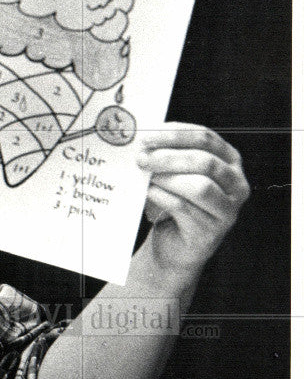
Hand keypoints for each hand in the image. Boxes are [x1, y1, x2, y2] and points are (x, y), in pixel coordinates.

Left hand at [136, 123, 249, 276]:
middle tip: (142, 159)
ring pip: (199, 186)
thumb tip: (145, 144)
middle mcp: (236, 183)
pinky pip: (184, 208)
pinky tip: (149, 194)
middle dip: (168, 157)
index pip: (206, 138)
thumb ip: (168, 155)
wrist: (175, 244)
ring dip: (167, 179)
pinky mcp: (211, 231)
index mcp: (229, 160)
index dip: (175, 134)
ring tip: (146, 178)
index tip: (147, 137)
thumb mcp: (177, 173)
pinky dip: (162, 197)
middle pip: (204, 162)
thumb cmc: (176, 202)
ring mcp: (228, 209)